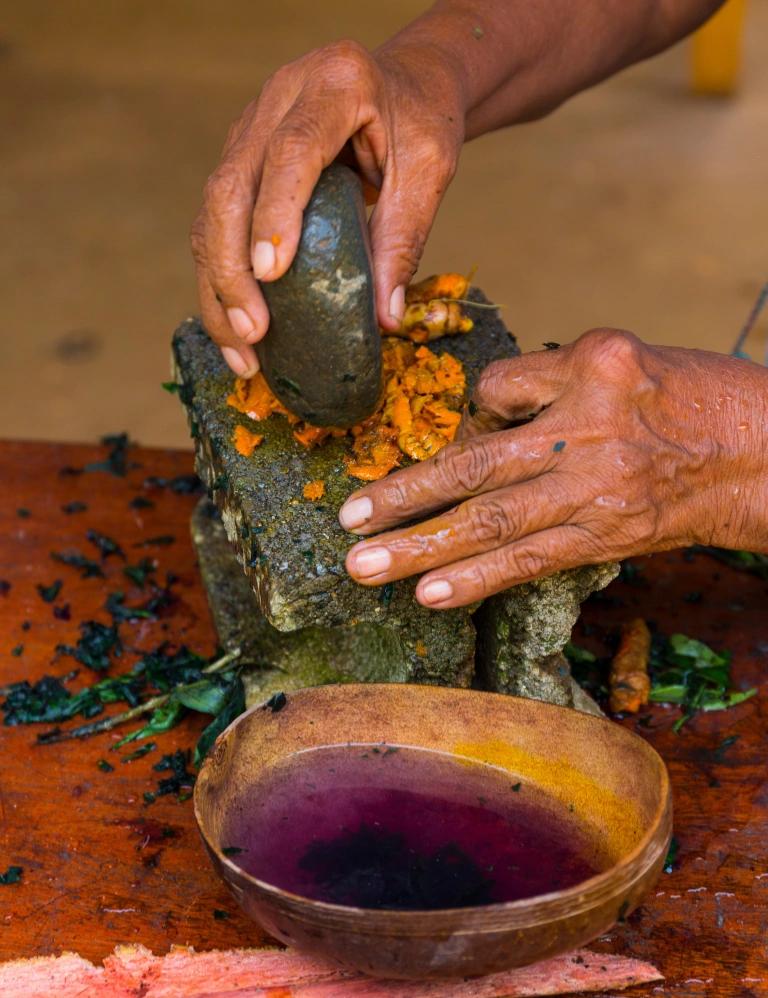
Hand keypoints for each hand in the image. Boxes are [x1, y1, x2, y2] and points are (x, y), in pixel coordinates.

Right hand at [190, 39, 464, 376]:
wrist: (405, 83)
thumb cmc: (420, 122)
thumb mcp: (428, 174)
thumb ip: (406, 239)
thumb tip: (385, 320)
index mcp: (335, 86)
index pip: (292, 150)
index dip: (275, 212)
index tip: (271, 274)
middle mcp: (279, 98)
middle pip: (232, 185)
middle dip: (232, 267)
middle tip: (253, 332)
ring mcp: (250, 126)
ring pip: (211, 208)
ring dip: (217, 284)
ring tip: (241, 349)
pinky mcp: (240, 158)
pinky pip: (216, 219)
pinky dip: (220, 275)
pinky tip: (234, 325)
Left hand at [339, 329, 767, 607]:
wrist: (764, 453)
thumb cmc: (690, 398)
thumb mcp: (623, 360)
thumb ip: (548, 386)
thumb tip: (479, 428)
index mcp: (593, 364)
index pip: (496, 387)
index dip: (476, 412)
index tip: (476, 430)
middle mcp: (590, 424)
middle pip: (476, 464)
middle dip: (404, 496)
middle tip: (347, 518)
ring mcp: (597, 486)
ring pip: (492, 520)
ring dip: (421, 547)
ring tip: (364, 565)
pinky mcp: (606, 534)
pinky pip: (531, 560)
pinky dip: (477, 579)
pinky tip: (430, 594)